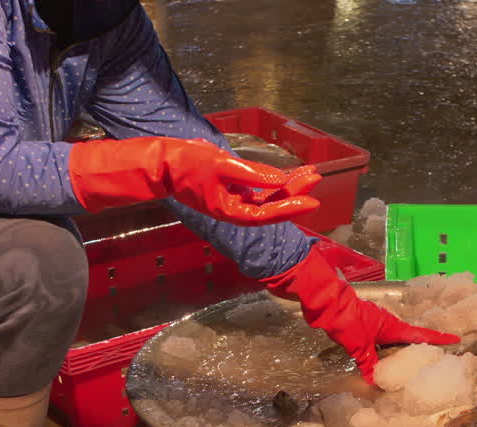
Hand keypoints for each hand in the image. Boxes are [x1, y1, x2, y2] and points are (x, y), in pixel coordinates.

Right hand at [69, 137, 320, 224]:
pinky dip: (272, 181)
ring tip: (308, 173)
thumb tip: (280, 180)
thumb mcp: (221, 165)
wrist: (160, 163)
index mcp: (229, 211)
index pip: (267, 213)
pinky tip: (287, 175)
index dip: (290, 206)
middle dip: (295, 191)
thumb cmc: (185, 164)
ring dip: (287, 186)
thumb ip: (252, 174)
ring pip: (266, 197)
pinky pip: (257, 189)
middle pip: (271, 205)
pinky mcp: (229, 189)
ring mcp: (232, 199)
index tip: (312, 199)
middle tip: (316, 177)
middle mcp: (233, 209)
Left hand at [262, 243, 459, 383]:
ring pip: (394, 340)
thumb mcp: (358, 345)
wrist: (325, 302)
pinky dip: (385, 351)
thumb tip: (376, 382)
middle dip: (422, 347)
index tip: (456, 339)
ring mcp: (376, 324)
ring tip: (410, 365)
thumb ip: (369, 364)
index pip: (421, 334)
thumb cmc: (346, 320)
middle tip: (435, 359)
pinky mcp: (364, 326)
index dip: (438, 338)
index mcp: (393, 327)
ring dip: (402, 351)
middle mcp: (388, 324)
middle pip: (410, 337)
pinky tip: (382, 361)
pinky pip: (381, 341)